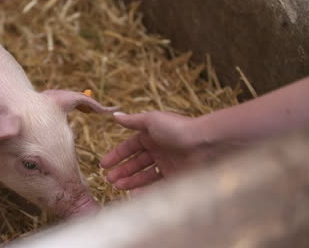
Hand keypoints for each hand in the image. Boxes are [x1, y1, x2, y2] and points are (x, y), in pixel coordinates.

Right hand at [101, 111, 215, 190]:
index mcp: (152, 135)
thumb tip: (115, 115)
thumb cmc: (177, 129)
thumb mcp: (151, 120)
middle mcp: (159, 150)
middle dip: (122, 171)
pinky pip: (157, 186)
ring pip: (144, 175)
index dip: (117, 155)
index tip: (104, 164)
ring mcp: (167, 164)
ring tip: (117, 187)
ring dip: (130, 181)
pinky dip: (145, 190)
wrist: (205, 145)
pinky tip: (133, 194)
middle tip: (109, 179)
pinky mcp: (176, 178)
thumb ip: (132, 121)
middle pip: (136, 162)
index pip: (130, 146)